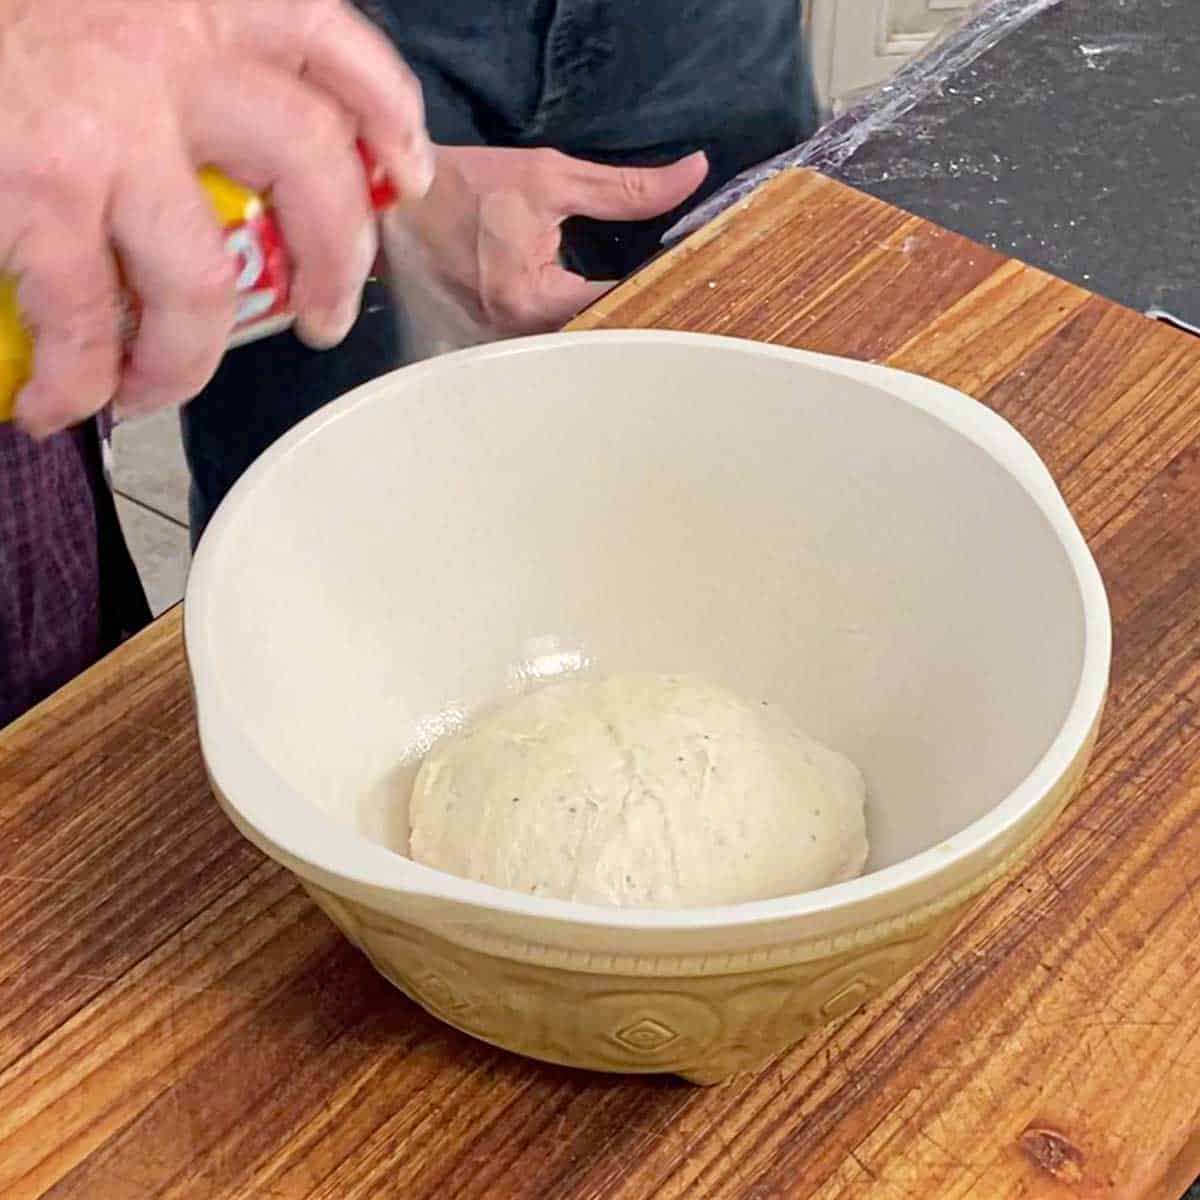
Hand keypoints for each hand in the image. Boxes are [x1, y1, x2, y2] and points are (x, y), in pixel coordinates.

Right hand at [0, 0, 433, 437]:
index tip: (405, 178)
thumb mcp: (106, 20)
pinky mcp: (35, 189)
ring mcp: (100, 127)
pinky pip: (85, 318)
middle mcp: (161, 51)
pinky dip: (80, 379)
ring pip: (201, 278)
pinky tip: (61, 400)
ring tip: (156, 390)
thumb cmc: (10, 41)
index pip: (324, 42)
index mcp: (190, 3)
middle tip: (323, 322)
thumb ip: (181, 73)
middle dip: (334, 261)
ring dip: (186, 361)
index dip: (384, 114)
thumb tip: (244, 170)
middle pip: (308, 162)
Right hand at [397, 145, 708, 334]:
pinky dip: (568, 338)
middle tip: (670, 304)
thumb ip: (626, 189)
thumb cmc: (466, 188)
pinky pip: (543, 353)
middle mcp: (516, 338)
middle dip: (634, 321)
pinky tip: (587, 322)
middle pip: (599, 342)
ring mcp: (499, 351)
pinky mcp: (488, 353)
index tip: (685, 279)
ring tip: (634, 315)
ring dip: (603, 334)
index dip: (658, 294)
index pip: (620, 310)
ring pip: (572, 353)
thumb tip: (692, 175)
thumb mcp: (550, 177)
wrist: (397, 208)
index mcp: (534, 300)